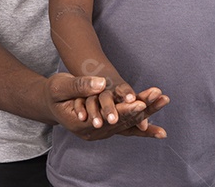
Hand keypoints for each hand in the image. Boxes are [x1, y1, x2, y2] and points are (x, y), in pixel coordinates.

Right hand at [44, 73, 168, 139]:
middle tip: (160, 98)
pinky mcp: (106, 127)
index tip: (139, 102)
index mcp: (81, 123)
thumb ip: (80, 85)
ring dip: (147, 112)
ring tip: (164, 99)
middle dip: (143, 109)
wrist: (50, 103)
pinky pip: (127, 127)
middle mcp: (92, 132)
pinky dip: (143, 124)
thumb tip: (102, 83)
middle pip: (122, 122)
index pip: (108, 118)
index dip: (125, 109)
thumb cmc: (54, 92)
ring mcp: (100, 132)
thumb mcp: (61, 86)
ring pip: (127, 124)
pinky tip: (159, 127)